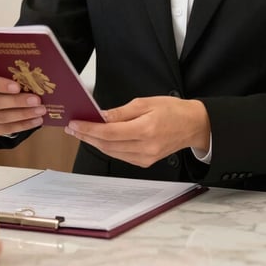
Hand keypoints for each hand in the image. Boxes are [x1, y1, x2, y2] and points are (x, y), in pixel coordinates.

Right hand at [0, 70, 46, 136]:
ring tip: (40, 111)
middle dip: (17, 102)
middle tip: (36, 101)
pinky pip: (5, 129)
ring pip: (1, 118)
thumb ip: (13, 74)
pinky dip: (23, 125)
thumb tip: (34, 76)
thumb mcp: (3, 74)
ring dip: (23, 115)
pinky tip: (36, 121)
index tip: (17, 87)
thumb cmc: (3, 81)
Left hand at [65, 96, 210, 166]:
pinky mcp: (145, 162)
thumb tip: (101, 116)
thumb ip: (121, 112)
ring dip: (94, 142)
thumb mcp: (146, 103)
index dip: (89, 128)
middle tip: (72, 128)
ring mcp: (145, 158)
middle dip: (87, 136)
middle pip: (107, 144)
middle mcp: (145, 147)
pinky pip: (120, 156)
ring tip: (81, 133)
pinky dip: (107, 148)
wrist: (193, 126)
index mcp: (145, 129)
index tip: (75, 123)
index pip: (109, 132)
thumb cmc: (172, 110)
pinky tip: (98, 139)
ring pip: (112, 152)